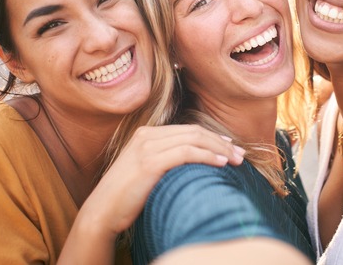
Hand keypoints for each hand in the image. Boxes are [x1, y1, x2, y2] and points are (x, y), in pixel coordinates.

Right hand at [59, 124, 244, 263]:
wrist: (102, 211)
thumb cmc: (125, 197)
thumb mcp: (145, 171)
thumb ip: (164, 160)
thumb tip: (193, 163)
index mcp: (146, 134)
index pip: (188, 130)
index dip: (212, 137)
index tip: (230, 146)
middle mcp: (147, 135)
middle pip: (194, 131)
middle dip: (221, 142)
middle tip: (240, 154)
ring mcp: (147, 147)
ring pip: (194, 139)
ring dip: (219, 149)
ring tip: (235, 160)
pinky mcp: (150, 162)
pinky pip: (186, 153)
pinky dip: (206, 156)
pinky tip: (220, 164)